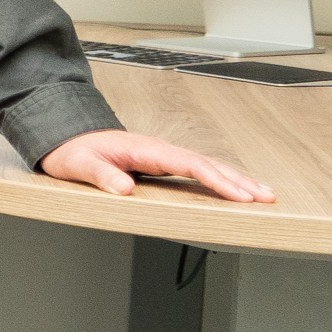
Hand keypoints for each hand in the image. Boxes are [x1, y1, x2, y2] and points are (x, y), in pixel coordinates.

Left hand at [39, 129, 274, 203]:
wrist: (65, 134)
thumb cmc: (72, 150)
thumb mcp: (79, 164)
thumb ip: (100, 175)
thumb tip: (124, 188)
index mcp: (146, 149)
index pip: (190, 164)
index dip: (217, 180)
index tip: (239, 194)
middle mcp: (159, 149)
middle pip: (207, 164)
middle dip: (238, 180)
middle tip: (267, 197)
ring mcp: (162, 154)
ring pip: (207, 165)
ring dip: (235, 179)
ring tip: (263, 193)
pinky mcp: (160, 161)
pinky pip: (196, 169)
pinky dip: (218, 178)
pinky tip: (234, 187)